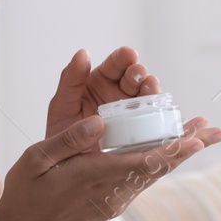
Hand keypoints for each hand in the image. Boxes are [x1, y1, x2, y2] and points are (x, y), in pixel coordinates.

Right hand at [0, 112, 220, 220]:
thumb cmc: (25, 193)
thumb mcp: (36, 159)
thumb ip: (69, 140)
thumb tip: (99, 122)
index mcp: (95, 177)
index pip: (143, 161)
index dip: (173, 149)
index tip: (199, 138)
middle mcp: (112, 192)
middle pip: (159, 167)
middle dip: (190, 147)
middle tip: (218, 131)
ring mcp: (116, 200)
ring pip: (155, 173)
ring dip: (180, 153)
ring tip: (204, 133)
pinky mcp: (114, 202)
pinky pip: (145, 178)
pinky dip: (162, 161)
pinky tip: (173, 148)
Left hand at [46, 46, 161, 138]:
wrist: (66, 167)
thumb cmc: (61, 133)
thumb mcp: (62, 104)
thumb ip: (71, 79)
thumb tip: (82, 53)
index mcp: (100, 82)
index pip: (115, 65)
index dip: (123, 58)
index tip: (128, 55)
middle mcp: (118, 95)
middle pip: (135, 78)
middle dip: (139, 73)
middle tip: (139, 75)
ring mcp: (131, 113)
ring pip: (146, 97)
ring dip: (151, 90)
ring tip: (151, 88)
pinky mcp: (140, 132)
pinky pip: (152, 121)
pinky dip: (158, 114)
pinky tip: (159, 111)